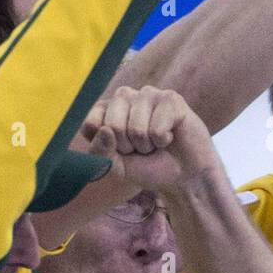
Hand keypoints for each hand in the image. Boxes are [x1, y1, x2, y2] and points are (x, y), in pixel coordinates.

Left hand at [82, 86, 217, 193]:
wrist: (182, 177)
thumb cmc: (148, 168)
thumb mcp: (116, 166)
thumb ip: (100, 152)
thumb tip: (106, 130)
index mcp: (106, 109)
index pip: (90, 124)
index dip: (106, 147)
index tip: (121, 152)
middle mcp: (125, 97)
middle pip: (113, 125)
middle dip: (129, 147)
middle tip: (143, 149)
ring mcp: (148, 94)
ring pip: (136, 127)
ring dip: (147, 145)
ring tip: (157, 143)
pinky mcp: (171, 99)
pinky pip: (156, 128)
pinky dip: (163, 140)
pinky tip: (171, 136)